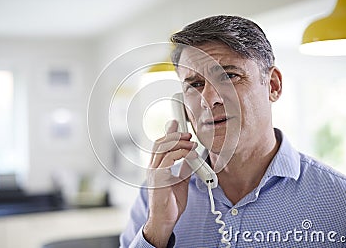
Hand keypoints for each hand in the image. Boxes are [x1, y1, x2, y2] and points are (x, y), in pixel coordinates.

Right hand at [143, 120, 197, 247]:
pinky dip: (182, 154)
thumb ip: (184, 168)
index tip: (176, 123)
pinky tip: (192, 156)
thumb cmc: (171, 203)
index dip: (168, 132)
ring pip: (163, 148)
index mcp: (156, 167)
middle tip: (188, 134)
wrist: (165, 220)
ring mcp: (154, 172)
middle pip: (160, 142)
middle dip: (175, 135)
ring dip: (180, 143)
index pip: (159, 144)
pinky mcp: (159, 178)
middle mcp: (152, 167)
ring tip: (192, 144)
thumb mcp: (180, 181)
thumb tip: (191, 156)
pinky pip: (169, 160)